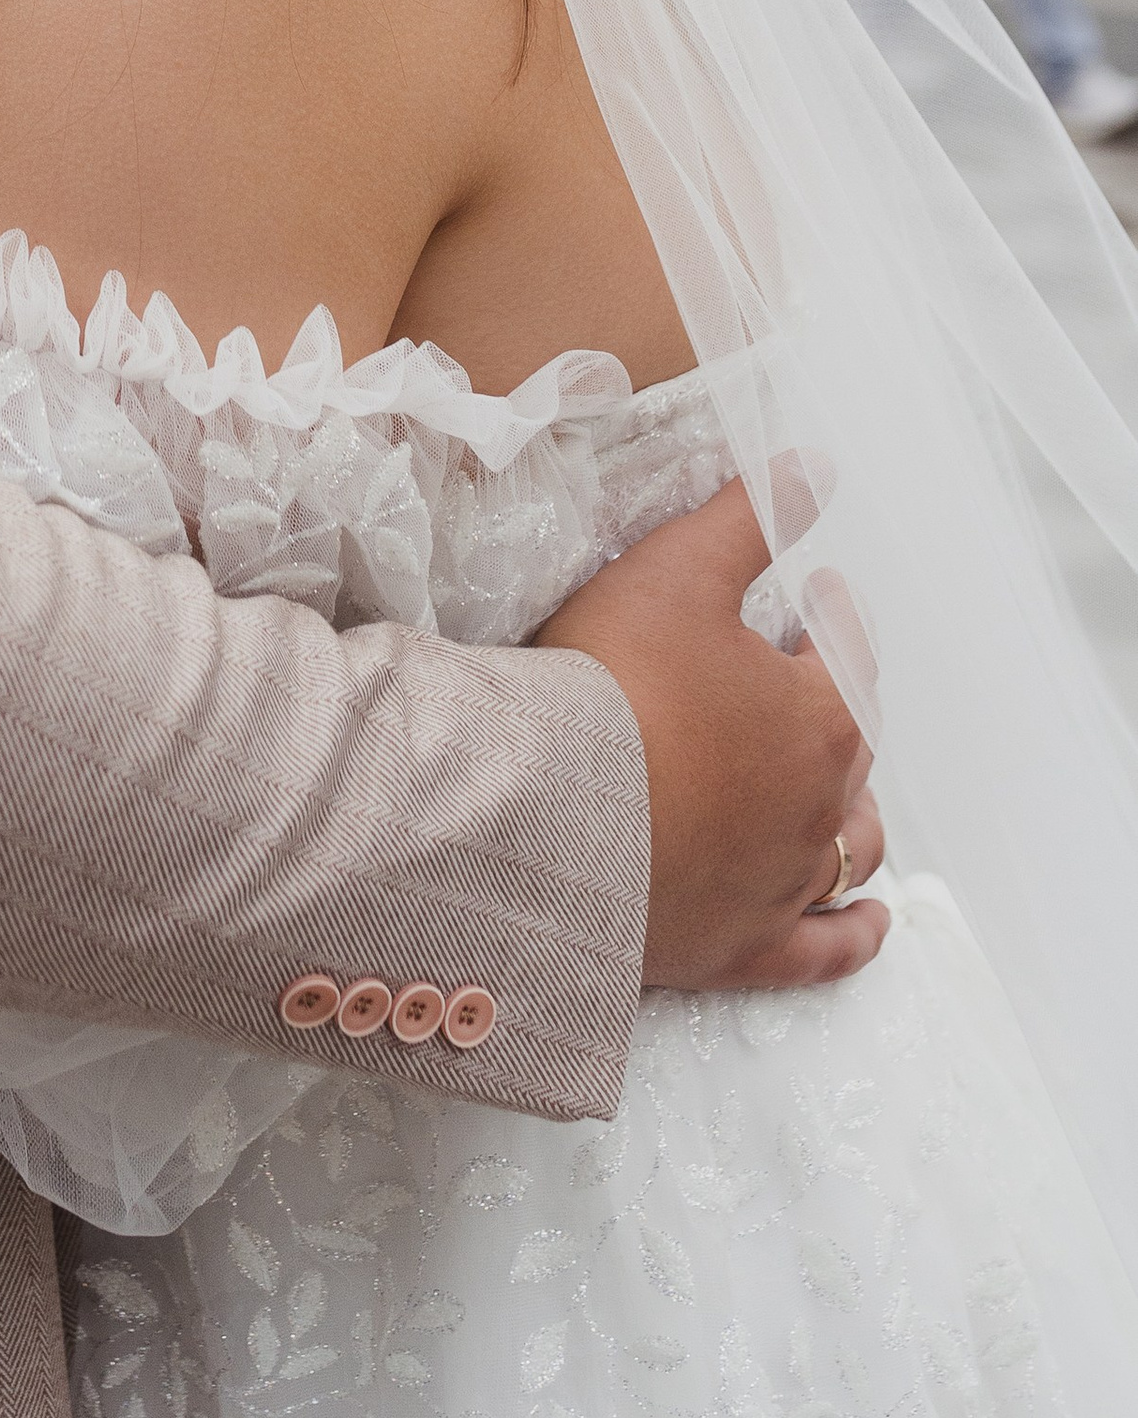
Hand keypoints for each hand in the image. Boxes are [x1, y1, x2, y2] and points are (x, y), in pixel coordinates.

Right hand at [537, 480, 886, 989]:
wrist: (542, 816)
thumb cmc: (610, 684)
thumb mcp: (677, 572)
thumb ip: (748, 518)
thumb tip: (814, 467)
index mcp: (818, 719)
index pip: (847, 656)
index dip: (835, 615)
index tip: (822, 591)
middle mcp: (820, 808)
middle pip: (851, 752)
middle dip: (840, 707)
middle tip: (810, 677)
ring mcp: (786, 885)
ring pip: (852, 850)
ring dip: (857, 817)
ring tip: (851, 796)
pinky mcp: (743, 948)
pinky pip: (823, 950)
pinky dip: (855, 935)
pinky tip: (874, 923)